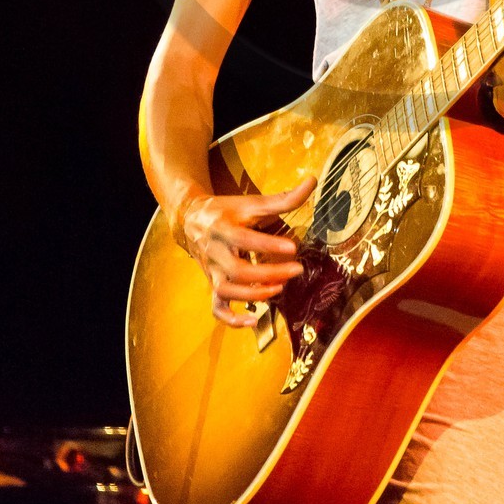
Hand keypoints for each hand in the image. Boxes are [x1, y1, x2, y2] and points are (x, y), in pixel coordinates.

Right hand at [176, 176, 316, 328]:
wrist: (190, 220)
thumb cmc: (227, 210)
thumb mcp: (251, 203)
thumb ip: (283, 198)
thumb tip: (312, 181)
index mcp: (224, 227)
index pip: (244, 238)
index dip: (268, 244)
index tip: (293, 247)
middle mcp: (215, 251)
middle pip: (237, 270)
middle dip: (268, 273)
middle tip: (297, 269)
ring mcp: (212, 271)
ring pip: (226, 290)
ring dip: (254, 294)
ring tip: (280, 289)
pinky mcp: (212, 285)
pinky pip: (216, 308)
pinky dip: (232, 320)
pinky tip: (252, 322)